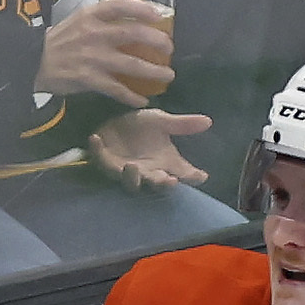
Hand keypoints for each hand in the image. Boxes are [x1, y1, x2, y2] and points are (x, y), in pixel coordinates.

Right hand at [40, 0, 176, 103]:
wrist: (33, 64)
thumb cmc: (60, 42)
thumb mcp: (77, 21)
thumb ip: (101, 18)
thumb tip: (132, 17)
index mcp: (90, 15)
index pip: (120, 5)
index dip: (142, 8)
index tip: (159, 15)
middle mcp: (94, 34)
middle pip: (133, 34)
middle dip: (156, 41)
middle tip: (169, 48)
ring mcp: (92, 57)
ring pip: (131, 64)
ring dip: (153, 71)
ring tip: (168, 75)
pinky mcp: (89, 79)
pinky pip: (117, 89)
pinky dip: (131, 96)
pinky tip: (142, 101)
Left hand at [88, 107, 211, 188]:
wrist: (114, 125)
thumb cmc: (141, 127)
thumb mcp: (161, 121)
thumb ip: (182, 125)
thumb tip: (208, 121)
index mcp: (165, 164)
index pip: (183, 174)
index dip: (192, 177)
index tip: (201, 176)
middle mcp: (148, 172)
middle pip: (157, 184)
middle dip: (163, 183)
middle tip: (171, 181)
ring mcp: (125, 171)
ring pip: (130, 182)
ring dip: (132, 177)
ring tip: (133, 166)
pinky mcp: (104, 162)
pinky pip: (99, 160)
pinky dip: (96, 150)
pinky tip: (95, 139)